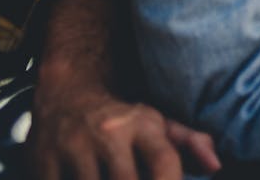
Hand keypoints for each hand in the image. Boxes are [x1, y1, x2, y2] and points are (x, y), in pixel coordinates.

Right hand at [28, 87, 220, 179]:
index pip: (164, 161)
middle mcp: (109, 134)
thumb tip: (216, 167)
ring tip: (110, 179)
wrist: (68, 90)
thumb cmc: (122, 118)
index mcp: (142, 126)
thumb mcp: (157, 123)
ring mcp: (73, 147)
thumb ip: (189, 143)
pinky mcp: (43, 161)